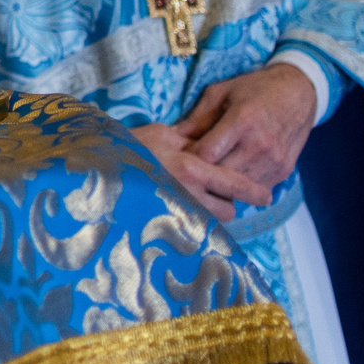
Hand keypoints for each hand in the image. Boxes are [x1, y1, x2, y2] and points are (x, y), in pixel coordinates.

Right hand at [131, 122, 269, 220]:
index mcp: (192, 167)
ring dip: (211, 215)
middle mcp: (188, 193)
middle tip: (218, 194)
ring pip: (210, 223)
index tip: (266, 196)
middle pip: (228, 210)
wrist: (97, 163)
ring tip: (200, 203)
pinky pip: (189, 229)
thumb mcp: (163, 134)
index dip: (255, 192)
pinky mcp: (161, 223)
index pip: (235, 184)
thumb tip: (212, 143)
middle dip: (228, 204)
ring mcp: (174, 211)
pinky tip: (184, 214)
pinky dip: (192, 222)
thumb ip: (191, 141)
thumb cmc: (130, 144)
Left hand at [176, 62, 319, 199]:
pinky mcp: (283, 171)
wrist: (299, 93)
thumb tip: (171, 139)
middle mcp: (260, 144)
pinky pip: (254, 189)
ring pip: (237, 188)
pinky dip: (239, 187)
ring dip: (220, 185)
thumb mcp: (221, 93)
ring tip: (205, 177)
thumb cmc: (254, 89)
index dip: (187, 159)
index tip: (176, 158)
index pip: (206, 154)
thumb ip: (197, 118)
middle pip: (221, 175)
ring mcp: (274, 161)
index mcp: (242, 121)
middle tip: (185, 173)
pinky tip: (228, 177)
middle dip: (201, 175)